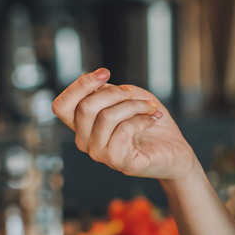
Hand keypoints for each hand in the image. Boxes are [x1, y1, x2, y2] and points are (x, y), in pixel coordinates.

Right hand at [52, 69, 196, 181]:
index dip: (79, 85)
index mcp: (82, 124)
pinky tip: (152, 120)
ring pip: (107, 117)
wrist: (174, 148)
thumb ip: (106, 91)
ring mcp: (100, 154)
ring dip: (135, 105)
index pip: (61, 106)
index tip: (105, 73)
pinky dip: (143, 119)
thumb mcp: (127, 97)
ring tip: (150, 107)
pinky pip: (124, 130)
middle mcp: (85, 141)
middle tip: (132, 94)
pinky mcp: (119, 162)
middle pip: (85, 107)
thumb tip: (94, 83)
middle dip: (115, 93)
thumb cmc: (148, 121)